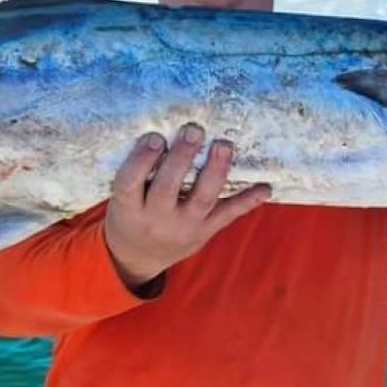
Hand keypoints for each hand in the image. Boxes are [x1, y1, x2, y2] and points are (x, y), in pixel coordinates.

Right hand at [104, 124, 270, 289]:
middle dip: (181, 158)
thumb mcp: (121, 198)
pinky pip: (227, 215)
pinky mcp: (205, 232)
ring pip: (201, 199)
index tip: (155, 137)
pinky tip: (265, 188)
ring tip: (223, 144)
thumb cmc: (129, 215)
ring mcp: (184, 228)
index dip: (142, 159)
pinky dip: (248, 201)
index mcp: (128, 209)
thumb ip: (137, 173)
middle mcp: (155, 220)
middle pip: (168, 188)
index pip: (129, 183)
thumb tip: (161, 129)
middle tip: (193, 130)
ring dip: (215, 171)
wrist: (138, 258)